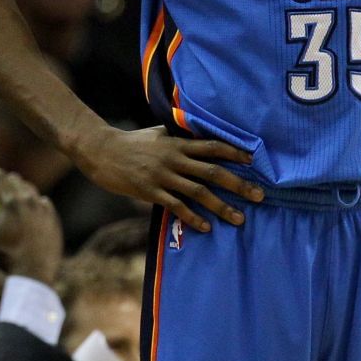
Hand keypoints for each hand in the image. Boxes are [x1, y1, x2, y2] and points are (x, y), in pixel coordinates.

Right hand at [0, 162, 64, 283]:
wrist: (35, 275)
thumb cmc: (5, 259)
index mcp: (11, 203)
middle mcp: (30, 202)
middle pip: (15, 180)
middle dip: (1, 180)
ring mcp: (44, 210)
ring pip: (30, 189)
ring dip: (17, 189)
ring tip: (7, 199)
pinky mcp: (54, 220)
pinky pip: (44, 202)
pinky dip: (33, 201)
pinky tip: (27, 209)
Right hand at [72, 125, 258, 232]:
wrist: (100, 150)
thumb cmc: (129, 142)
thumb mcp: (155, 133)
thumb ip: (175, 136)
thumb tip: (192, 133)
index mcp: (176, 143)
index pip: (211, 146)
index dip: (234, 153)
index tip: (254, 161)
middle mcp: (173, 158)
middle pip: (212, 172)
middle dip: (238, 185)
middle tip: (260, 196)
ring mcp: (162, 176)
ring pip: (198, 192)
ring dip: (221, 206)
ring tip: (239, 218)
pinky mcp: (149, 191)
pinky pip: (176, 206)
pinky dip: (192, 217)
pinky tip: (206, 227)